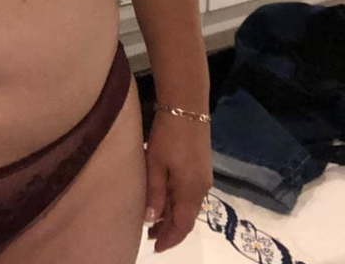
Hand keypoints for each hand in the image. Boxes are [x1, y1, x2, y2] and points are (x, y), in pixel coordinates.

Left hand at [143, 109, 212, 253]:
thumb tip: (151, 220)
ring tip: (153, 218)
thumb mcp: (155, 164)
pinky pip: (190, 192)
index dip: (170, 238)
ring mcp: (203, 176)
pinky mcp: (201, 165)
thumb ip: (154, 193)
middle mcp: (202, 188)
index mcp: (191, 191)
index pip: (182, 225)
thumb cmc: (167, 135)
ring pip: (188, 205)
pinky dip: (177, 200)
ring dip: (173, 214)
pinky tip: (164, 197)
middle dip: (170, 228)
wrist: (187, 106)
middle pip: (187, 217)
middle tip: (149, 235)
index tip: (155, 247)